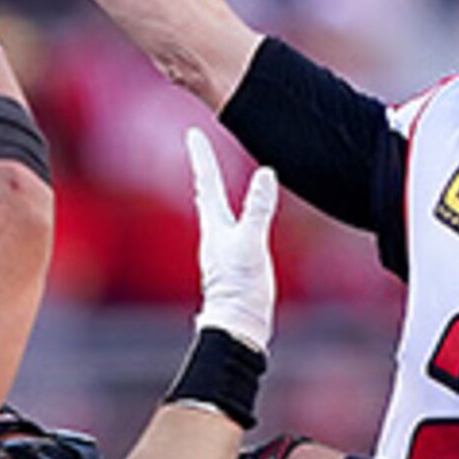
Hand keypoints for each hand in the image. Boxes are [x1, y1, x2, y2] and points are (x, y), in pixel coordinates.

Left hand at [187, 131, 278, 349]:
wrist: (238, 326)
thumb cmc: (241, 287)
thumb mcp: (252, 242)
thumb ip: (258, 209)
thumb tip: (266, 174)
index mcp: (215, 226)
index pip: (207, 182)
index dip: (201, 156)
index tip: (193, 132)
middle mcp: (215, 235)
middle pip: (207, 194)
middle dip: (205, 170)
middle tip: (199, 149)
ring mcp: (224, 250)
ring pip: (217, 213)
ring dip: (215, 193)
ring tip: (213, 180)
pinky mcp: (235, 265)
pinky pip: (233, 230)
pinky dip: (233, 216)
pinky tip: (236, 224)